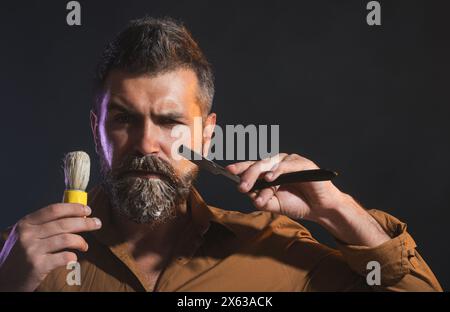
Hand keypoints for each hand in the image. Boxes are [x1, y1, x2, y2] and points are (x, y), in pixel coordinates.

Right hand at [0, 204, 101, 290]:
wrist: (4, 280)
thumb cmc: (21, 256)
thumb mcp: (26, 235)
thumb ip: (44, 225)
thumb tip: (74, 215)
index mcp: (26, 223)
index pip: (54, 210)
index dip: (74, 208)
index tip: (88, 210)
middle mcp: (28, 234)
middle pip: (64, 223)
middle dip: (85, 223)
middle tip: (98, 224)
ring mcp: (32, 250)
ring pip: (67, 239)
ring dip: (81, 241)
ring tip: (85, 246)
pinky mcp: (37, 265)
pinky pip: (64, 256)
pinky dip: (72, 256)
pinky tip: (73, 257)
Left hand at [227, 153, 389, 246]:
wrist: (321, 209)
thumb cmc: (298, 203)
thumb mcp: (274, 204)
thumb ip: (261, 199)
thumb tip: (247, 194)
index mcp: (271, 171)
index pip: (253, 167)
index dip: (240, 168)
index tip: (228, 171)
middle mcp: (279, 163)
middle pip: (259, 164)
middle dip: (247, 175)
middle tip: (240, 187)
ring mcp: (291, 162)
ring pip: (270, 165)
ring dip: (259, 177)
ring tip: (250, 188)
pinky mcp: (304, 164)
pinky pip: (288, 165)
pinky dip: (278, 171)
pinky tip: (270, 178)